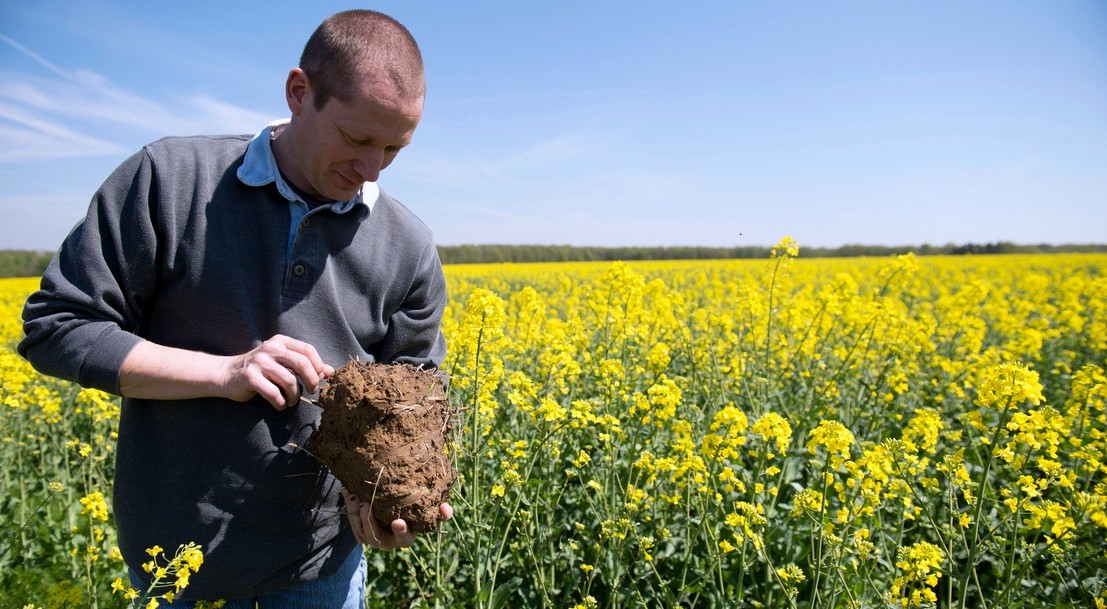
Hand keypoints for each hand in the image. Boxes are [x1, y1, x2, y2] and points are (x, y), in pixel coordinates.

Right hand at [219, 334, 333, 409]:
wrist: (226, 374)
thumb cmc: (261, 369)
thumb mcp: (283, 362)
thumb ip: (305, 365)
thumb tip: (330, 371)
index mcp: (281, 342)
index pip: (308, 351)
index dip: (318, 366)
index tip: (319, 380)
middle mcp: (271, 348)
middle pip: (302, 363)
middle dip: (312, 380)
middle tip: (312, 391)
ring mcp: (259, 362)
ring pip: (289, 381)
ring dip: (294, 396)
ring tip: (291, 401)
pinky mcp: (249, 376)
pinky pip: (273, 392)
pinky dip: (280, 402)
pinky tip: (280, 404)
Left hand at [342, 489, 452, 550]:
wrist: (390, 515)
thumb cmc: (413, 511)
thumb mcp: (426, 511)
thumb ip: (439, 511)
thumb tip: (446, 508)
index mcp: (407, 536)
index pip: (406, 537)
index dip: (402, 530)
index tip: (398, 521)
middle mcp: (390, 542)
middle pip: (378, 536)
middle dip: (372, 522)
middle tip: (364, 504)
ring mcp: (374, 540)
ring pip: (363, 530)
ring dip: (358, 513)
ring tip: (358, 497)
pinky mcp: (362, 537)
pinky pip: (353, 524)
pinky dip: (350, 508)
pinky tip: (348, 491)